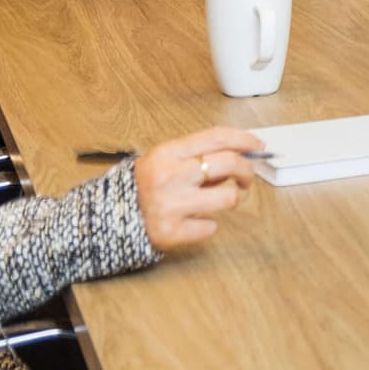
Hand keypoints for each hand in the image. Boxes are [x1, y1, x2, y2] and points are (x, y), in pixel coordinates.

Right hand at [132, 127, 267, 252]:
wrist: (110, 217)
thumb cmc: (144, 186)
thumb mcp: (166, 161)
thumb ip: (197, 156)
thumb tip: (241, 156)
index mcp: (168, 153)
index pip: (216, 137)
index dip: (244, 139)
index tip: (257, 145)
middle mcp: (170, 176)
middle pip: (228, 164)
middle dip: (247, 170)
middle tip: (246, 178)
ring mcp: (171, 205)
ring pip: (227, 198)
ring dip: (228, 200)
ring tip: (216, 201)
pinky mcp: (171, 232)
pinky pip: (210, 227)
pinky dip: (207, 225)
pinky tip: (192, 221)